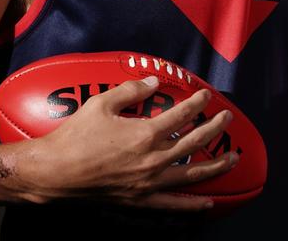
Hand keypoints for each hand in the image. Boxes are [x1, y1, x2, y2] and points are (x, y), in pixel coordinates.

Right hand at [4, 76, 237, 210]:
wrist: (54, 173)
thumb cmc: (75, 137)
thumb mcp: (101, 104)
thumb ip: (131, 91)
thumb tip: (153, 82)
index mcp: (145, 133)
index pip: (182, 114)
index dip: (197, 102)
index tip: (206, 96)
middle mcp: (153, 159)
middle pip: (195, 141)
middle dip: (215, 127)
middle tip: (227, 118)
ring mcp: (149, 182)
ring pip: (193, 173)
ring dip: (216, 165)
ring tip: (233, 158)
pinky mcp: (140, 199)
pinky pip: (172, 204)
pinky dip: (192, 204)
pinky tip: (207, 202)